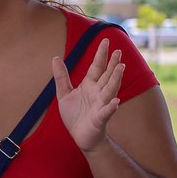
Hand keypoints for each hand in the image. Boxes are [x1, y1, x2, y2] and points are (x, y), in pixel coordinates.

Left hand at [53, 38, 123, 152]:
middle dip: (112, 64)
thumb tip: (55, 58)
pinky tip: (116, 101)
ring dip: (115, 80)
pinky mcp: (100, 119)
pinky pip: (106, 112)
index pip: (97, 67)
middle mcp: (98, 93)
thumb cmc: (75, 115)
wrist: (80, 136)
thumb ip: (61, 77)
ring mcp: (101, 105)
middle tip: (119, 51)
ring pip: (110, 90)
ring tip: (121, 68)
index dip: (101, 55)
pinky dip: (111, 107)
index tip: (105, 41)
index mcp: (90, 85)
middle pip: (106, 76)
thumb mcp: (64, 94)